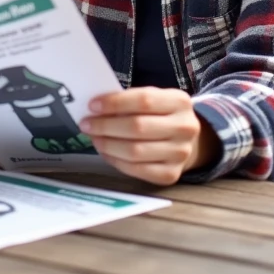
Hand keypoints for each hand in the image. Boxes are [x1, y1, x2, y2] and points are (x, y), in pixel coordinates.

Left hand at [80, 87, 219, 185]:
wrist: (188, 142)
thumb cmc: (161, 115)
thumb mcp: (154, 99)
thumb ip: (129, 100)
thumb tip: (95, 108)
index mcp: (180, 102)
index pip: (143, 100)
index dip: (115, 103)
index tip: (92, 105)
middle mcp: (185, 128)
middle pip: (137, 127)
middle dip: (105, 125)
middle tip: (86, 124)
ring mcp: (180, 154)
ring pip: (135, 151)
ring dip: (107, 144)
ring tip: (93, 138)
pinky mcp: (171, 174)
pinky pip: (136, 170)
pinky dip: (115, 161)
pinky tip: (105, 152)